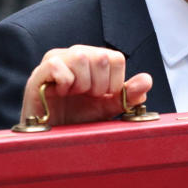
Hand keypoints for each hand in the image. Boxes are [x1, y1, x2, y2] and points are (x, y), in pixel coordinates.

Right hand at [22, 45, 152, 125]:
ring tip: (72, 95)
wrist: (52, 135)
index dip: (114, 82)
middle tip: (85, 96)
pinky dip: (64, 84)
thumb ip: (127, 95)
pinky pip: (58, 67)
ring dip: (80, 85)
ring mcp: (56, 59)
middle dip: (98, 86)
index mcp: (94, 59)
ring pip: (80, 57)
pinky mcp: (40, 71)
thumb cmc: (76, 117)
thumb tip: (147, 81)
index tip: (100, 96)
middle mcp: (76, 53)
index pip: (116, 58)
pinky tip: (59, 93)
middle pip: (101, 57)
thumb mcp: (106, 108)